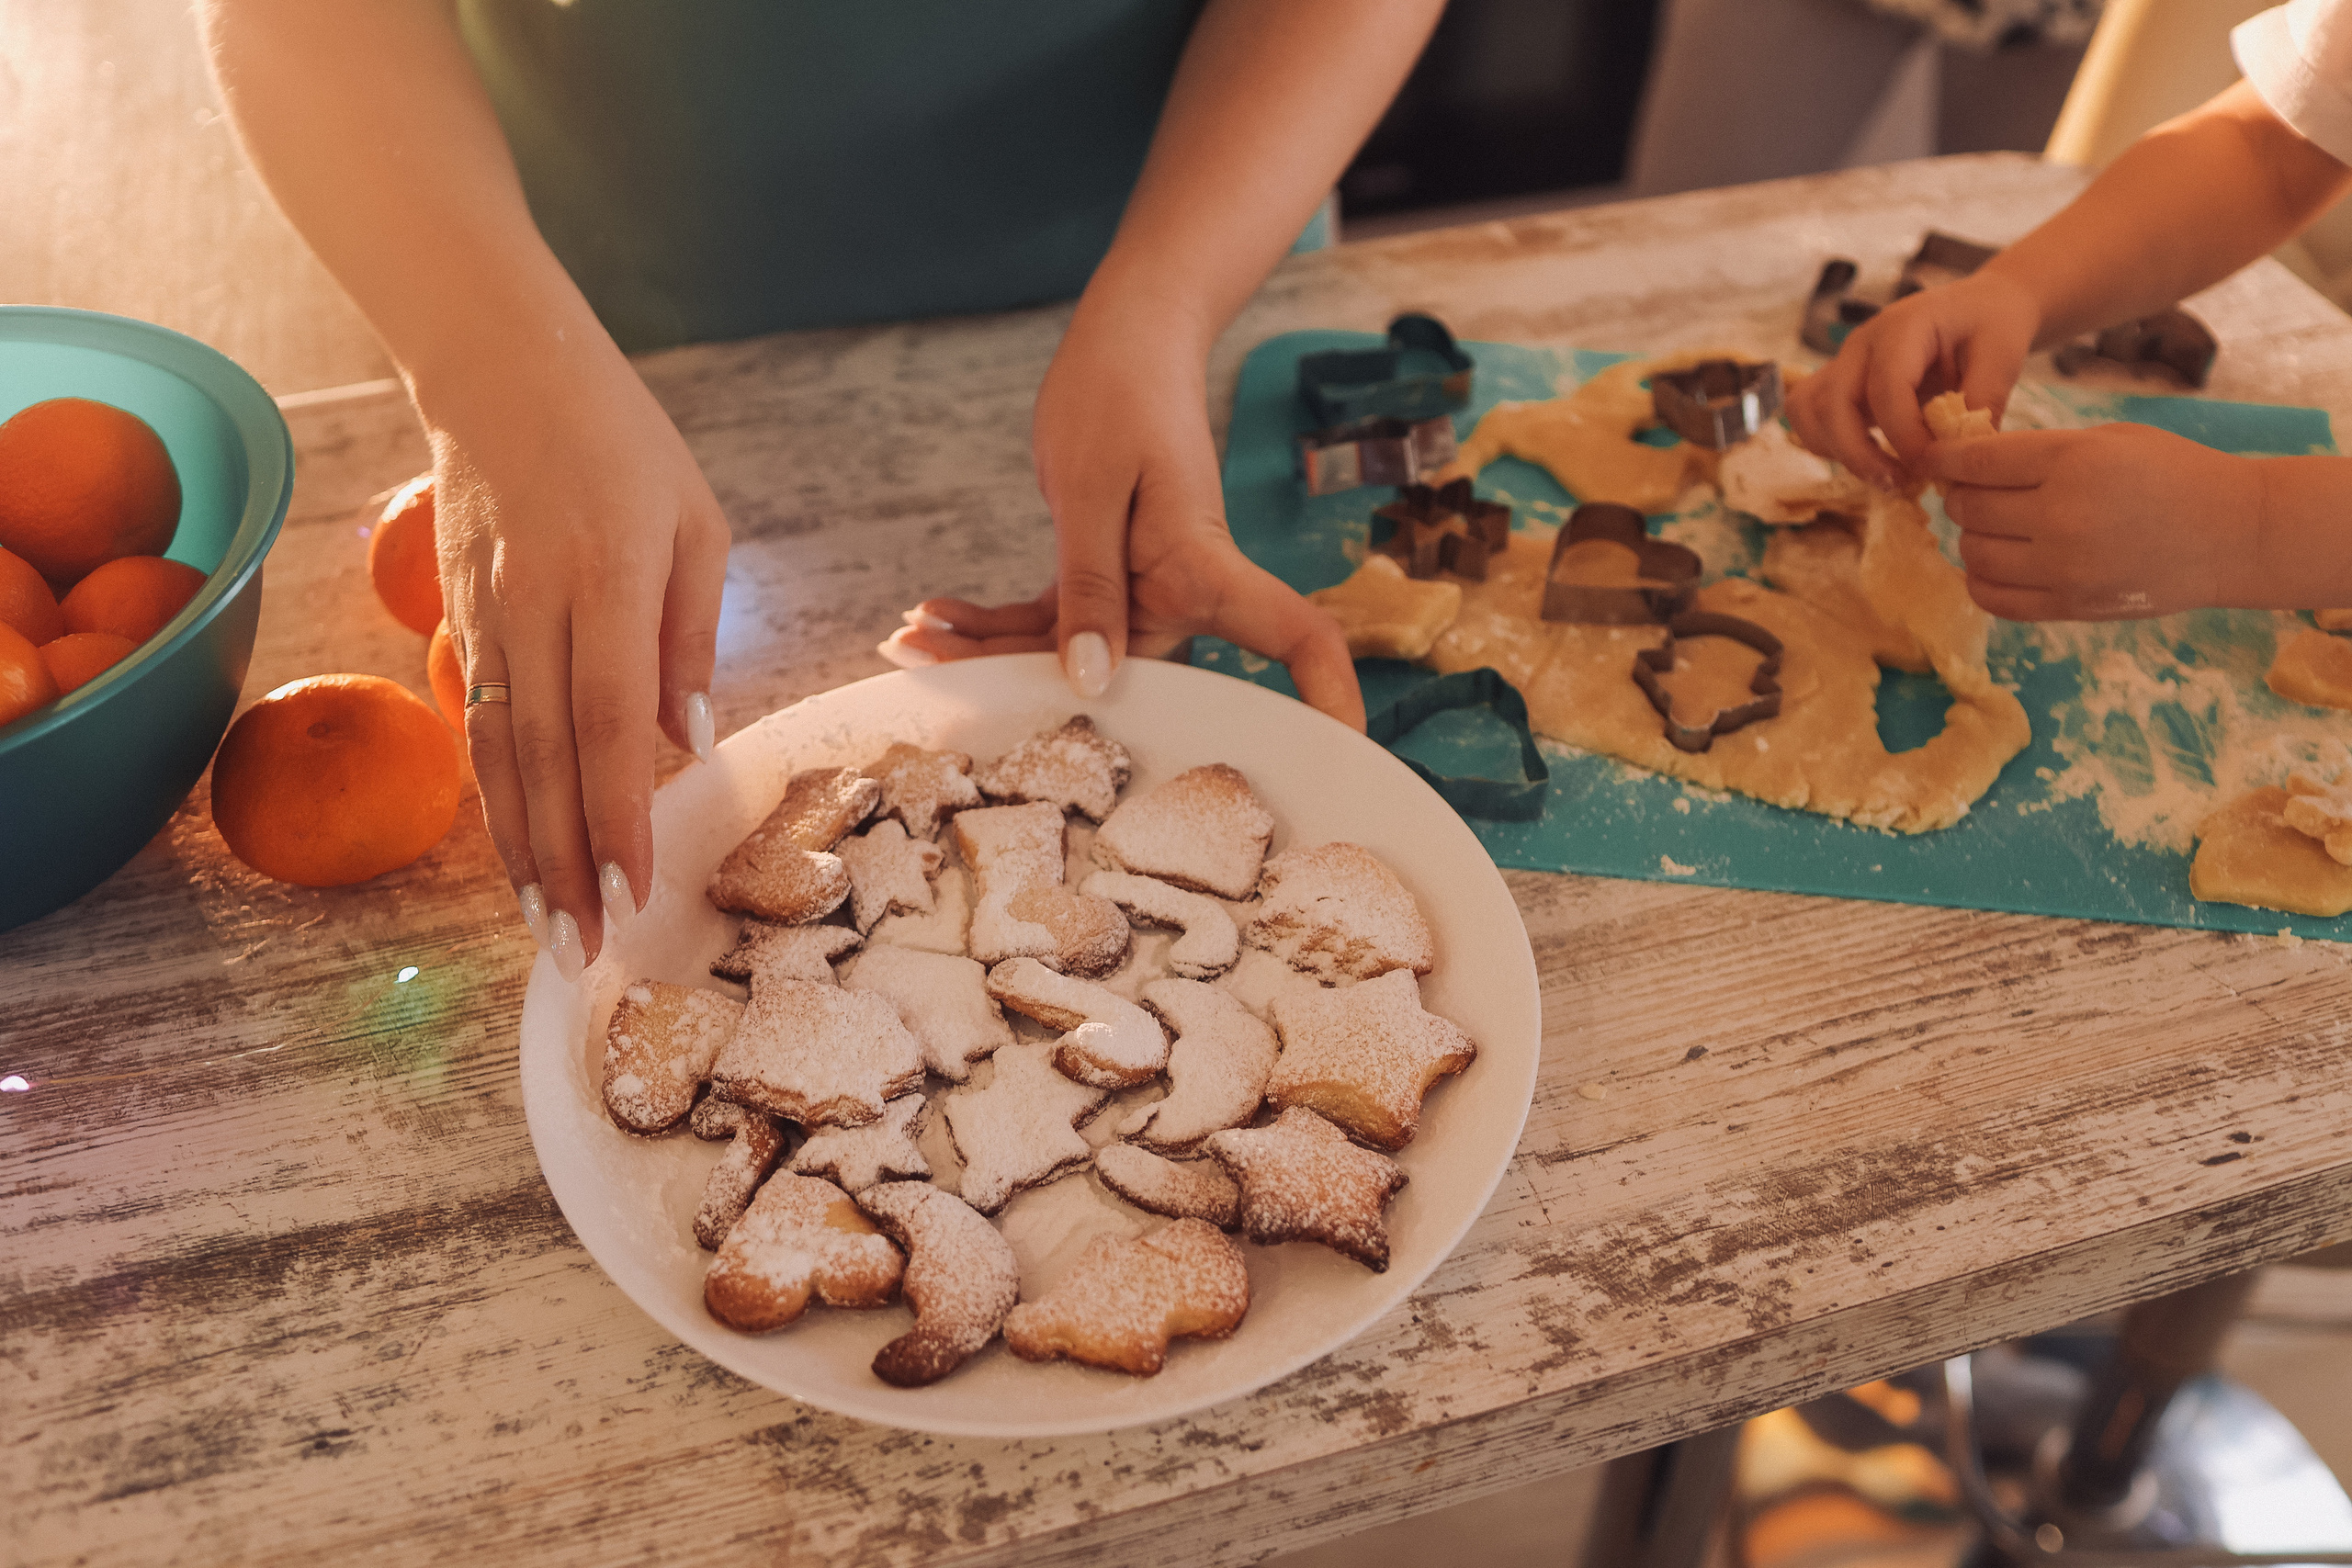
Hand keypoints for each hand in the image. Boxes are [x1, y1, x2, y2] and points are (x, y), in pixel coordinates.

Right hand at [420, 343, 728, 977]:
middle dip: (567, 863)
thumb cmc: (622, 441)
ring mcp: (486, 617)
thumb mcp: (693, 522)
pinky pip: (479, 729)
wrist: (497, 366)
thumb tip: (690, 742)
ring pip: (500, 757)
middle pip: (547, 758)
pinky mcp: (460, 622)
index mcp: (606, 576)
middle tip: (585, 950)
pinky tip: (516, 856)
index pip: (606, 718)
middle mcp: (536, 605)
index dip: (616, 811)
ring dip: (521, 852)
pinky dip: (496, 801)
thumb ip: (690, 636)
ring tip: (545, 931)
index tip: (632, 888)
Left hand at [884, 299, 1364, 730]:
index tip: (1341, 747)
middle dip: (1035, 690)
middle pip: (1130, 675)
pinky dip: (990, 623)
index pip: (1296, 640)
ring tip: (906, 644)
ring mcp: (1145, 591)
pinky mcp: (1105, 577)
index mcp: (1208, 567)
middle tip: (934, 679)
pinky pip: (1050, 621)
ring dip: (989, 653)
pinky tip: (933, 618)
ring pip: (1071, 653)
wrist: (1126, 338)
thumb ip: (1089, 585)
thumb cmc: (1122, 392)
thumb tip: (1089, 679)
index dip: (1326, 697)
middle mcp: (1185, 592)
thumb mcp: (1092, 488)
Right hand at [1787, 271, 2040, 486]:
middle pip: (1830, 403)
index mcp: (1903, 327)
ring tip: (1883, 472)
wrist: (1979, 305)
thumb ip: (1982, 403)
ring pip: (1808, 412)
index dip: (1904, 437)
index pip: (1885, 389)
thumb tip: (1960, 456)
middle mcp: (1862, 343)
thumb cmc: (1992, 326)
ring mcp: (1844, 361)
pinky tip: (1871, 456)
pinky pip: (1810, 416)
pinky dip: (1828, 444)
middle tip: (1900, 483)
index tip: (1932, 467)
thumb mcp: (2003, 357)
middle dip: (1858, 454)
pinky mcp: (1840, 381)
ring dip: (1837, 451)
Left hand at [1924, 423, 2258, 619]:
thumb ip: (2039, 450)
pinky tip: (1999, 563)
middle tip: (1974, 492)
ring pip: (1973, 553)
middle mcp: (2061, 515)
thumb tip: (1967, 461)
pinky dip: (1983, 580)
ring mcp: (2063, 566)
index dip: (1945, 458)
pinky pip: (1993, 598)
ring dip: (1973, 538)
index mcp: (2071, 461)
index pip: (1976, 460)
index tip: (1936, 459)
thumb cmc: (2171, 472)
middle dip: (1961, 497)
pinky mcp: (2069, 605)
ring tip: (1995, 528)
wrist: (2232, 533)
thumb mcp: (2107, 439)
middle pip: (1968, 509)